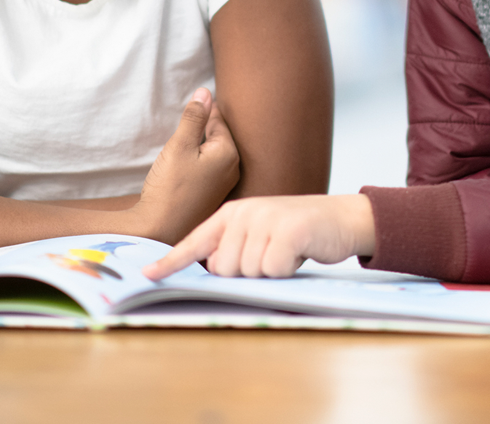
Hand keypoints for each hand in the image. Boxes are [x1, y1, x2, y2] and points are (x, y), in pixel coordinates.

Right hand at [129, 88, 239, 243]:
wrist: (159, 229)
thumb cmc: (169, 187)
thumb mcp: (179, 145)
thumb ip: (193, 117)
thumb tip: (205, 91)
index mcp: (228, 153)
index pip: (218, 120)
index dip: (203, 111)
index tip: (194, 105)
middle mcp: (233, 168)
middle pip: (218, 136)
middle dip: (202, 129)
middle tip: (186, 128)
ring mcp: (224, 183)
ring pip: (213, 152)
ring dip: (198, 147)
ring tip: (181, 149)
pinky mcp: (212, 194)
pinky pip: (208, 168)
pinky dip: (197, 163)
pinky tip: (182, 168)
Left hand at [142, 194, 374, 279]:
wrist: (341, 218)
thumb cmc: (297, 232)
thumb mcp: (260, 232)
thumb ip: (234, 246)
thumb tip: (210, 270)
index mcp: (233, 213)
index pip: (195, 241)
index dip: (171, 261)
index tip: (148, 276)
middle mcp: (244, 213)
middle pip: (223, 267)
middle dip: (246, 272)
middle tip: (270, 255)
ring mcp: (265, 220)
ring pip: (248, 272)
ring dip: (269, 271)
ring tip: (285, 251)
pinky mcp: (287, 231)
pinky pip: (273, 270)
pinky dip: (286, 270)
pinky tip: (298, 252)